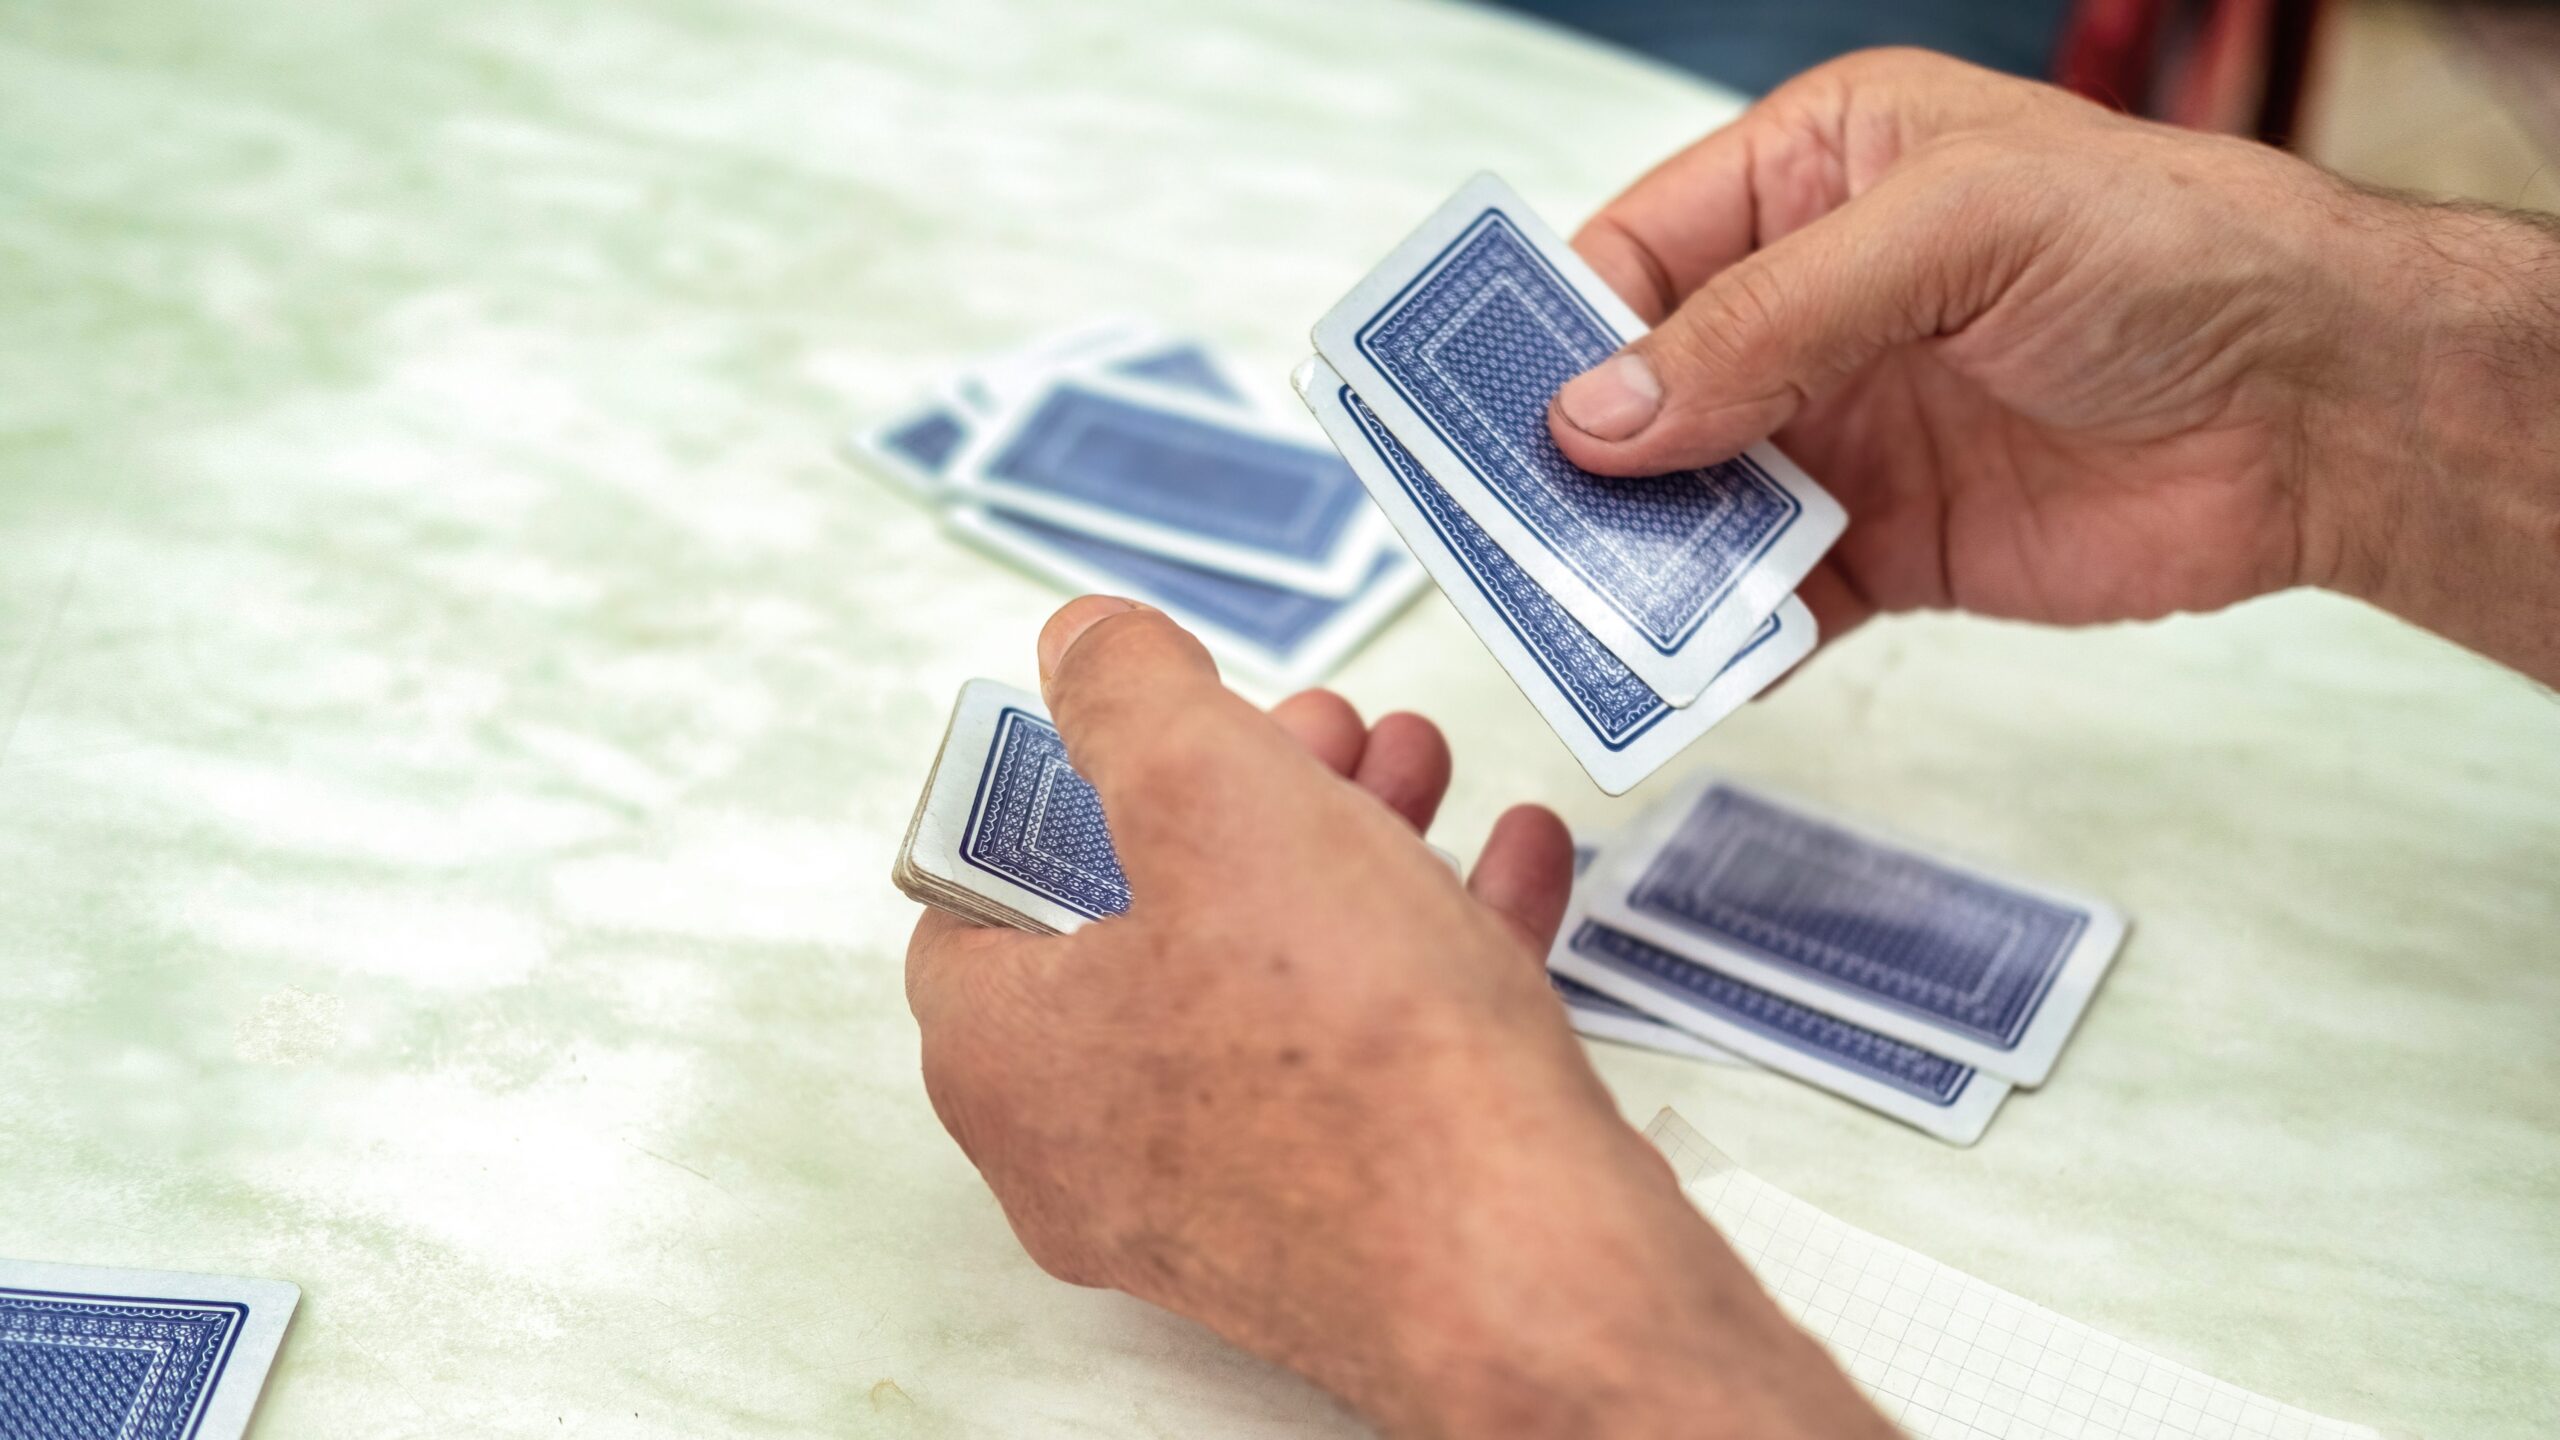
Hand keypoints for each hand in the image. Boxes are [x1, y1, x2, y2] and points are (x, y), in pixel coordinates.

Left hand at [906, 597, 1891, 1438]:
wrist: (1523, 1270)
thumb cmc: (1347, 1053)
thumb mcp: (1210, 791)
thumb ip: (1128, 695)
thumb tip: (1082, 642)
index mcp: (1007, 1055)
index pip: (980, 892)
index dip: (1064, 780)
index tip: (1147, 721)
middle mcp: (1092, 1148)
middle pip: (1147, 924)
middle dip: (1246, 795)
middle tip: (1317, 725)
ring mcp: (1222, 1199)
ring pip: (1270, 985)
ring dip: (1349, 853)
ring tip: (1418, 763)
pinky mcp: (1345, 1224)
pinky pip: (1365, 1062)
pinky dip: (1427, 951)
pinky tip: (1511, 861)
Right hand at [1549, 48, 2559, 683]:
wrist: (2322, 409)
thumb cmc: (2166, 252)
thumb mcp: (1950, 233)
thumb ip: (1770, 321)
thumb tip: (1603, 411)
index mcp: (1813, 178)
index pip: (1637, 249)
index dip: (1558, 325)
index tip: (1492, 408)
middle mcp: (1810, 304)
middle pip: (1643, 386)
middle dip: (1578, 455)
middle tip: (1507, 521)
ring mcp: (1843, 430)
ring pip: (1691, 501)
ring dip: (1639, 554)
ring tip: (1583, 604)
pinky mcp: (1887, 545)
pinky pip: (1769, 597)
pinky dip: (1723, 634)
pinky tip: (1688, 658)